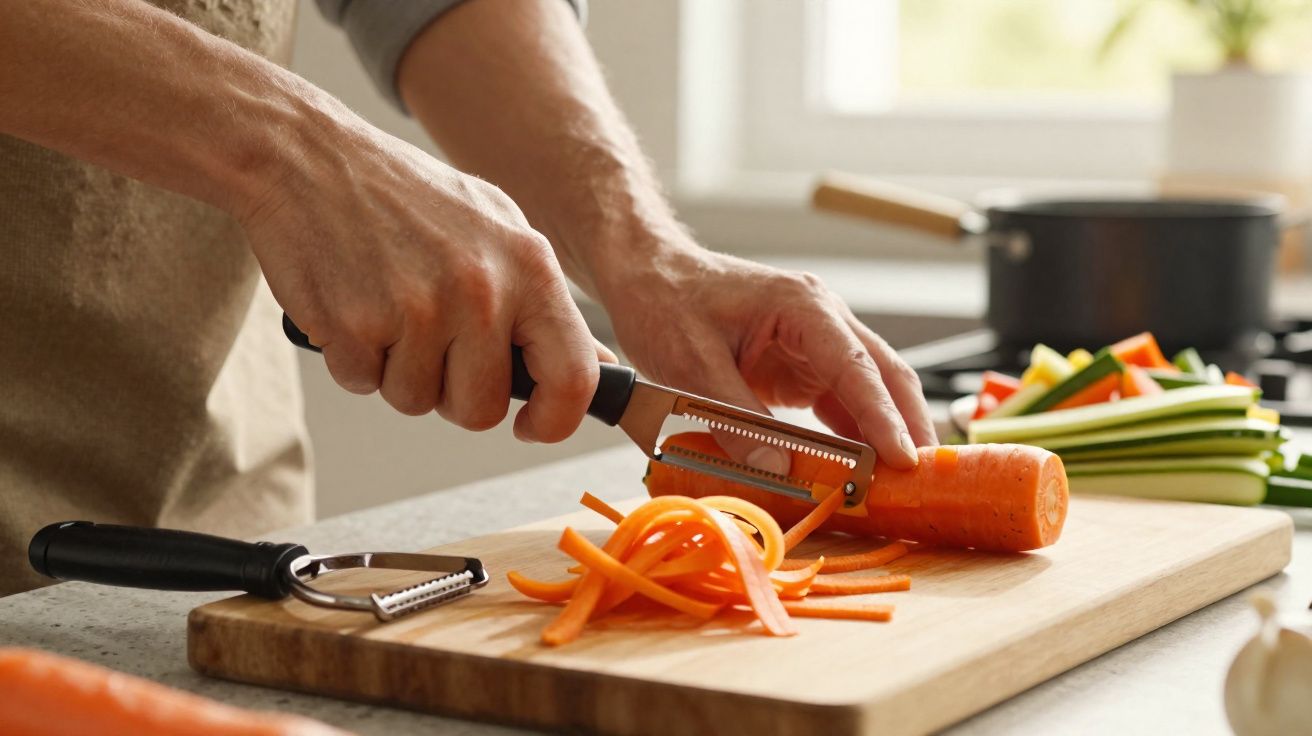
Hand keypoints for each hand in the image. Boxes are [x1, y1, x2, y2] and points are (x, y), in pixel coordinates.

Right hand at [235, 116, 604, 441]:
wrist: (306, 156)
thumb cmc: (406, 196)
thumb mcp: (496, 228)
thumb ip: (545, 302)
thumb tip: (596, 368)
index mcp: (529, 265)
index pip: (574, 377)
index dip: (556, 420)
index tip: (530, 425)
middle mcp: (482, 289)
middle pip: (483, 409)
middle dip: (453, 394)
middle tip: (429, 342)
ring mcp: (417, 309)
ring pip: (417, 401)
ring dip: (397, 372)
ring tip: (386, 306)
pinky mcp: (356, 326)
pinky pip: (363, 384)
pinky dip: (353, 359)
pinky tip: (352, 302)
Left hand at [596, 245, 936, 471]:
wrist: (647, 274)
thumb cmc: (665, 302)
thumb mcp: (690, 367)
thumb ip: (736, 421)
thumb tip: (778, 472)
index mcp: (801, 307)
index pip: (857, 366)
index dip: (883, 417)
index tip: (903, 460)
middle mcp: (821, 319)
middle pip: (882, 375)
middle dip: (906, 427)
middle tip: (923, 480)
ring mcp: (815, 342)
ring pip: (867, 392)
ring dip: (884, 436)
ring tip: (900, 487)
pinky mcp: (802, 364)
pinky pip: (839, 402)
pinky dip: (853, 436)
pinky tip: (860, 472)